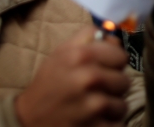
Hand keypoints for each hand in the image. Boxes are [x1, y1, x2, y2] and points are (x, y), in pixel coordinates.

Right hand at [15, 26, 130, 126]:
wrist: (29, 118)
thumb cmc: (49, 83)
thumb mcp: (62, 52)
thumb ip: (88, 38)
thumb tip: (114, 37)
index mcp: (81, 55)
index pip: (120, 55)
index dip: (113, 63)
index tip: (104, 68)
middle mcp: (89, 78)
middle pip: (125, 80)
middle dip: (112, 87)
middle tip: (95, 90)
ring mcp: (93, 105)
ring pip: (122, 104)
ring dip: (110, 107)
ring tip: (92, 106)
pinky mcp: (96, 126)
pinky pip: (117, 123)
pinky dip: (107, 124)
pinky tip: (92, 119)